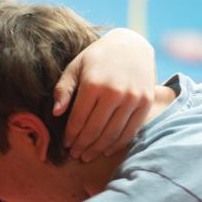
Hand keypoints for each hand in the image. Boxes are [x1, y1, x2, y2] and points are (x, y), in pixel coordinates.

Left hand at [53, 27, 155, 160]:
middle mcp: (114, 92)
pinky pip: (130, 131)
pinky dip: (117, 144)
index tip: (65, 144)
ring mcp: (132, 98)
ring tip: (87, 156)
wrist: (132, 45)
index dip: (70, 135)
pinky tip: (106, 151)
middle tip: (75, 155)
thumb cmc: (97, 58)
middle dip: (82, 146)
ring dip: (98, 149)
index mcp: (93, 84)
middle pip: (94, 130)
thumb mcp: (75, 67)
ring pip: (112, 134)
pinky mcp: (145, 103)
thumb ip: (63, 89)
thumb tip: (55, 113)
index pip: (78, 119)